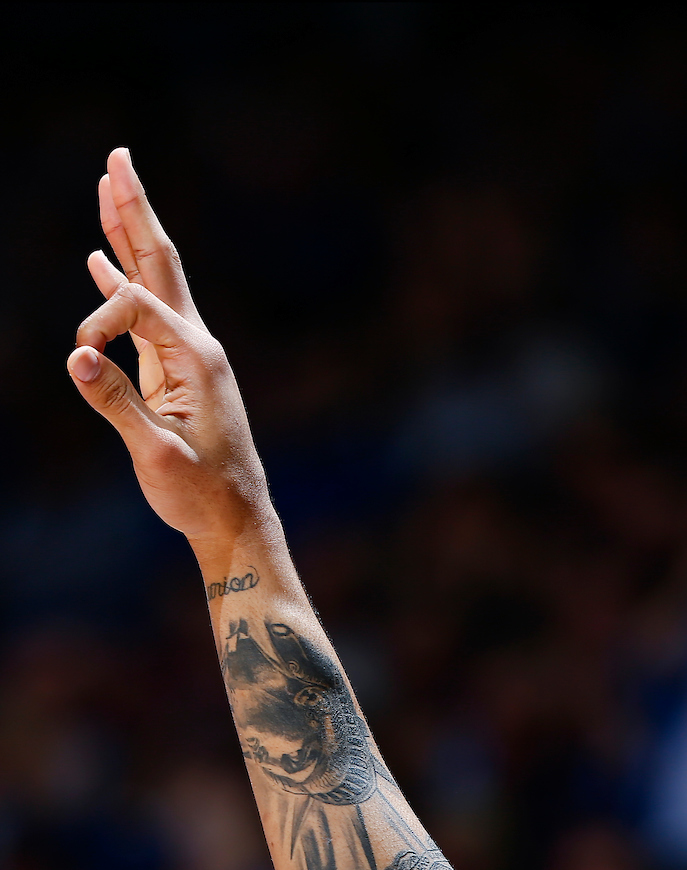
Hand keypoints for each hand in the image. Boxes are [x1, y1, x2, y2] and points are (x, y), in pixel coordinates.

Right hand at [68, 148, 270, 547]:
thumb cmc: (202, 493)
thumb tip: (74, 355)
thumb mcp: (156, 454)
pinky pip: (145, 316)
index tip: (81, 361)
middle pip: (159, 263)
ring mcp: (188, 356)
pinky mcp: (176, 372)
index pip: (136, 306)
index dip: (98, 322)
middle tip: (120, 157)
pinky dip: (122, 286)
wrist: (236, 519)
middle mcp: (197, 345)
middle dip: (136, 210)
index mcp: (197, 357)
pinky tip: (103, 263)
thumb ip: (116, 403)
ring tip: (111, 188)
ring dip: (129, 235)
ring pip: (154, 283)